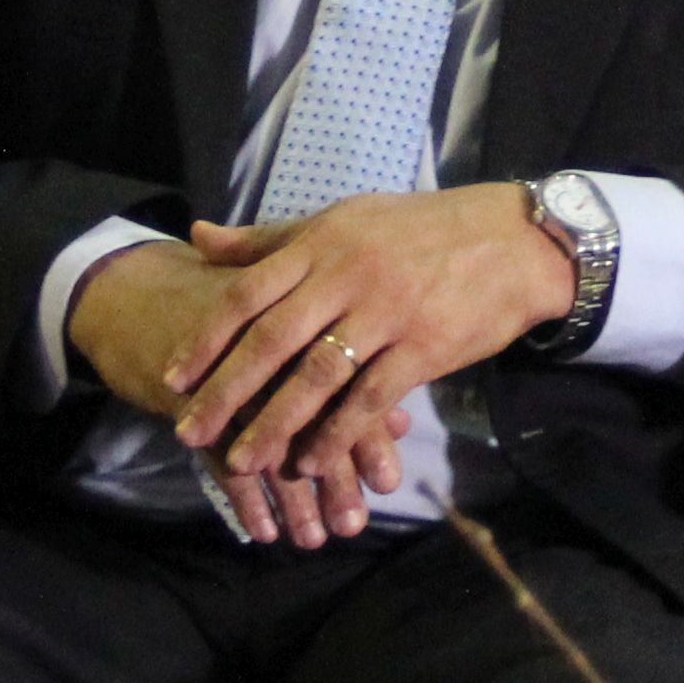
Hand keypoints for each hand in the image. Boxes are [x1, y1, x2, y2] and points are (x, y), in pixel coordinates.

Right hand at [64, 239, 385, 545]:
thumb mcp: (300, 337)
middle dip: (333, 475)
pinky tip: (262, 531)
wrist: (153, 294)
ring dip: (289, 496)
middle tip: (352, 525)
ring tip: (312, 539)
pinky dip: (242, 497)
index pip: (344, 381)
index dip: (366, 434)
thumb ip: (354, 376)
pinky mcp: (188, 398)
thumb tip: (405, 423)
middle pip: (308, 416)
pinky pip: (218, 454)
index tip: (388, 483)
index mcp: (305, 317)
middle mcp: (269, 346)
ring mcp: (226, 372)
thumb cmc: (247, 320)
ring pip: (264, 440)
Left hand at [157, 184, 577, 514]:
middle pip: (273, 339)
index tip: (172, 378)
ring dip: (275, 424)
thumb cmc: (418, 231)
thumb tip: (198, 236)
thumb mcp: (342, 220)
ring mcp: (388, 311)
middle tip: (188, 432)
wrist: (511, 241)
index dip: (206, 338)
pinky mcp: (425, 346)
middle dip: (226, 391)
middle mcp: (349, 274)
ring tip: (240, 461)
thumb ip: (269, 239)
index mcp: (324, 242)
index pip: (249, 292)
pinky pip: (371, 398)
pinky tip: (311, 462)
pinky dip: (338, 433)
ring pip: (317, 376)